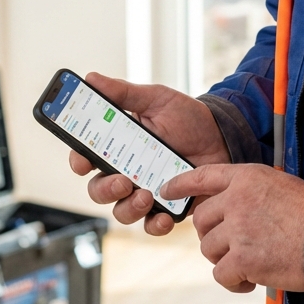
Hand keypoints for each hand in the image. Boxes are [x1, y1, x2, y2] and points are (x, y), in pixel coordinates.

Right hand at [69, 72, 229, 235]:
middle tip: (122, 181)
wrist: (224, 137)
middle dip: (104, 189)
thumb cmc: (188, 118)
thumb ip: (125, 94)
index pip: (86, 157)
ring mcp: (145, 191)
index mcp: (118, 145)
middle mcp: (126, 171)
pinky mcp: (166, 208)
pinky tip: (165, 217)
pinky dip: (155, 225)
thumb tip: (92, 79)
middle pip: (98, 189)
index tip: (82, 163)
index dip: (79, 162)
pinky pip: (152, 225)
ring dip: (128, 208)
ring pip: (121, 210)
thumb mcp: (158, 100)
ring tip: (145, 196)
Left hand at [160, 163, 303, 292]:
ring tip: (249, 265)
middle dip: (211, 236)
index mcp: (248, 178)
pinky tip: (251, 281)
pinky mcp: (243, 258)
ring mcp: (239, 229)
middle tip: (231, 247)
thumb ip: (252, 193)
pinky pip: (221, 273)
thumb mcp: (281, 187)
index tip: (166, 190)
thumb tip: (231, 212)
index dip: (181, 183)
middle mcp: (238, 200)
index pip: (204, 176)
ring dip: (224, 260)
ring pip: (209, 249)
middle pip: (201, 220)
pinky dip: (234, 282)